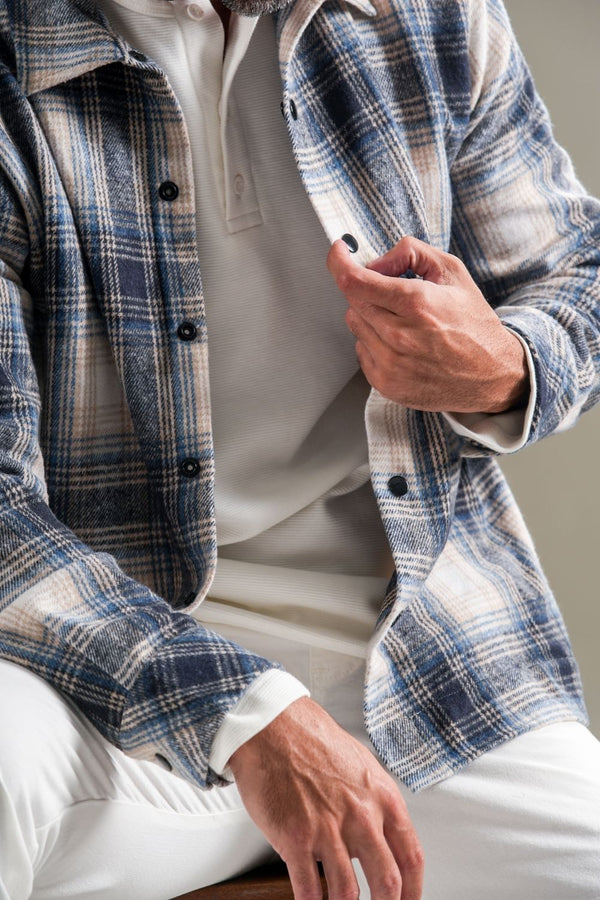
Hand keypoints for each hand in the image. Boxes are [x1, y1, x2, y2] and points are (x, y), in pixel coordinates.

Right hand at [229, 696, 423, 898]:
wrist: (273, 728)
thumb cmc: (313, 742)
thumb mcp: (360, 766)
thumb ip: (374, 803)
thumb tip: (378, 837)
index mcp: (382, 797)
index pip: (411, 857)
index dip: (413, 891)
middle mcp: (361, 815)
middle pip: (388, 883)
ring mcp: (328, 829)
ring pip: (348, 895)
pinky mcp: (296, 838)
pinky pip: (309, 890)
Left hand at [327, 236, 528, 413]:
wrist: (491, 374)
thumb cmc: (473, 323)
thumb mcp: (452, 272)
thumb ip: (411, 253)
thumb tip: (375, 261)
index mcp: (417, 304)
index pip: (354, 281)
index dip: (339, 261)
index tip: (339, 251)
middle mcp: (400, 336)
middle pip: (352, 300)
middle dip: (364, 286)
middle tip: (389, 289)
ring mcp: (391, 364)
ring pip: (355, 323)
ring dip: (370, 314)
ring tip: (402, 319)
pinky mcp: (387, 384)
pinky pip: (361, 350)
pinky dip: (374, 340)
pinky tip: (401, 342)